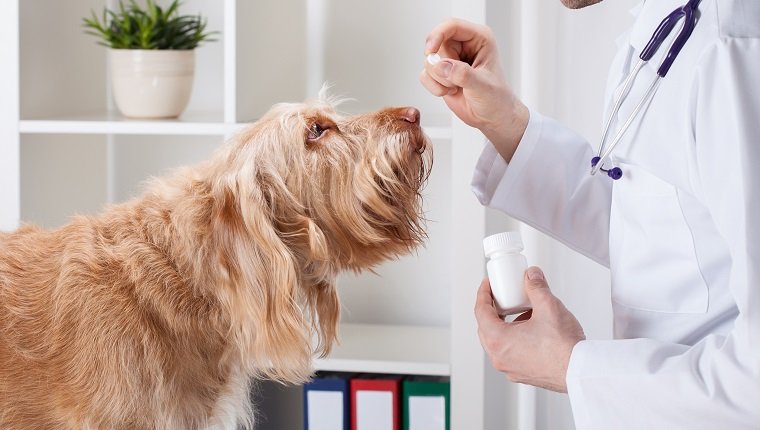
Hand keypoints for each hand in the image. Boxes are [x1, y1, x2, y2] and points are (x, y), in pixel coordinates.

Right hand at [420, 18, 528, 161]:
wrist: (493, 118)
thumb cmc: (497, 99)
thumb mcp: (483, 87)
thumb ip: (463, 75)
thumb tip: (442, 65)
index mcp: (479, 39)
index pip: (451, 26)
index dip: (437, 35)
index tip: (430, 51)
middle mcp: (463, 46)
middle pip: (436, 44)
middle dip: (441, 66)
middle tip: (455, 81)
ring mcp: (451, 59)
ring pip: (429, 61)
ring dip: (439, 79)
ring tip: (456, 87)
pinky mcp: (441, 73)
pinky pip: (425, 74)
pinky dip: (433, 87)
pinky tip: (450, 91)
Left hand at [474, 267, 585, 391]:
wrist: (581, 370)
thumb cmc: (564, 347)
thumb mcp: (548, 306)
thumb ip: (536, 287)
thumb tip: (532, 276)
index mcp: (498, 341)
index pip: (480, 312)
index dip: (483, 294)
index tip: (487, 285)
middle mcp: (500, 358)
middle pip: (486, 328)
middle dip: (493, 309)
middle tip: (502, 297)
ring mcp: (511, 368)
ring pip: (499, 342)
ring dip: (506, 325)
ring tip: (522, 312)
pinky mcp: (523, 374)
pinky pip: (511, 352)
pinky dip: (515, 339)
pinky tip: (532, 329)